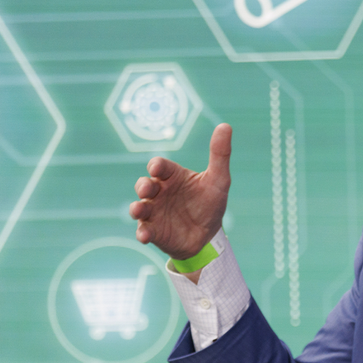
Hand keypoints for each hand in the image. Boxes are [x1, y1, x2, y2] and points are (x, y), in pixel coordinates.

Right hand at [129, 124, 231, 259]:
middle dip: (143, 185)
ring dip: (137, 208)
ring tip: (139, 210)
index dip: (157, 166)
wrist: (208, 235)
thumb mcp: (219, 180)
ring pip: (139, 207)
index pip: (160, 166)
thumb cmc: (210, 203)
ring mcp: (154, 212)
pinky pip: (143, 231)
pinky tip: (145, 236)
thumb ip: (220, 154)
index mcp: (172, 177)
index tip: (157, 168)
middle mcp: (159, 192)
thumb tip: (226, 125)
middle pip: (144, 184)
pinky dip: (142, 233)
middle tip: (148, 188)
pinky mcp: (153, 231)